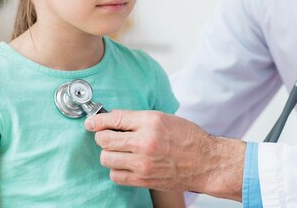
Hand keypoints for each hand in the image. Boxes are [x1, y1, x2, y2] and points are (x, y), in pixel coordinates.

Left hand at [85, 110, 244, 200]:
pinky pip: (116, 175)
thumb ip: (139, 119)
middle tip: (106, 135)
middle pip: (106, 139)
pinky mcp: (143, 179)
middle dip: (102, 136)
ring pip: (107, 158)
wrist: (205, 162)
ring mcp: (143, 163)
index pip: (115, 118)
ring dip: (109, 154)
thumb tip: (113, 119)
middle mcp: (145, 142)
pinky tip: (125, 164)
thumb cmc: (188, 138)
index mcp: (151, 122)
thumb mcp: (165, 118)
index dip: (98, 120)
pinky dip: (116, 169)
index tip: (91, 122)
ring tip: (118, 150)